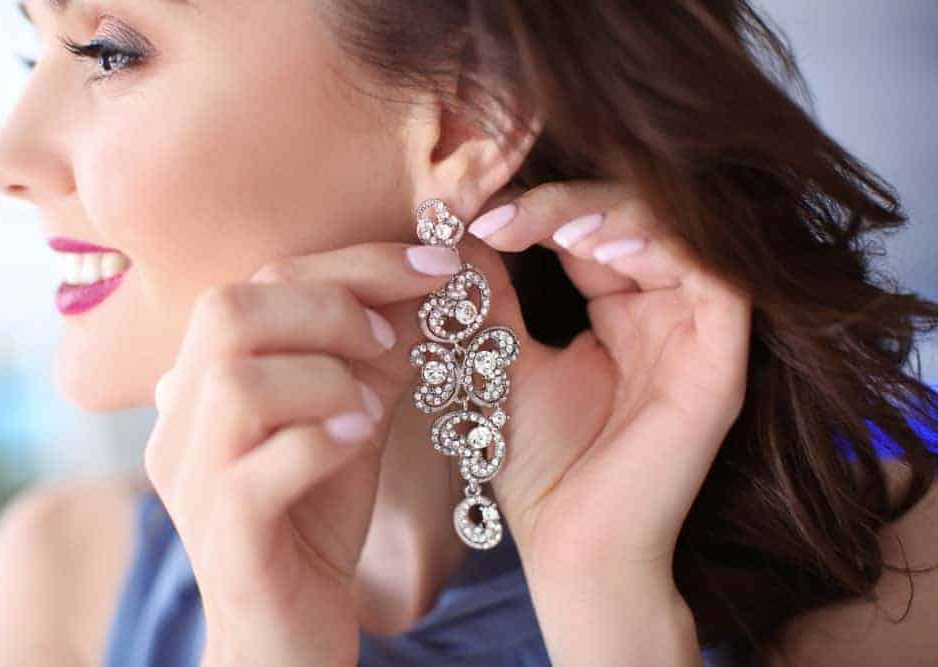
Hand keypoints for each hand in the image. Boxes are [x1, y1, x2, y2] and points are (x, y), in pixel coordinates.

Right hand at [144, 242, 463, 665]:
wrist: (287, 629)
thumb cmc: (316, 517)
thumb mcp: (350, 418)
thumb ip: (373, 355)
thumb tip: (429, 285)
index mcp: (204, 380)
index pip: (258, 283)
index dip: (351, 263)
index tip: (433, 266)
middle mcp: (180, 421)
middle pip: (226, 313)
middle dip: (329, 307)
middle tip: (387, 340)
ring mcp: (192, 479)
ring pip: (235, 384)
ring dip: (324, 377)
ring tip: (371, 405)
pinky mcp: (224, 536)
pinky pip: (256, 469)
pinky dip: (322, 440)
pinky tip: (362, 440)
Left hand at [457, 181, 750, 663]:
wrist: (570, 545)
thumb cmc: (537, 463)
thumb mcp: (501, 358)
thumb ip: (488, 292)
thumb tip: (456, 225)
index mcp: (620, 311)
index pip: (590, 226)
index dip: (537, 207)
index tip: (471, 215)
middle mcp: (665, 312)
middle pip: (634, 216)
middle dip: (565, 203)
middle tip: (500, 215)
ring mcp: (697, 333)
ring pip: (675, 231)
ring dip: (611, 213)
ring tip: (551, 226)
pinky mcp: (722, 360)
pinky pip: (714, 277)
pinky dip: (661, 247)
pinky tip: (598, 249)